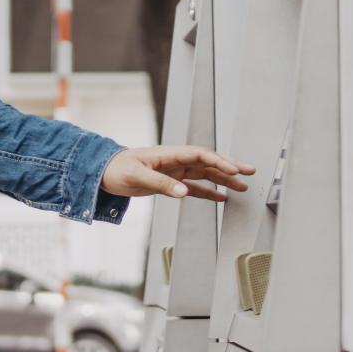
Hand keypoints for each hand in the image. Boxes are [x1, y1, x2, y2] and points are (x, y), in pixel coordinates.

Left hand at [101, 146, 255, 201]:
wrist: (102, 174)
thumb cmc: (117, 170)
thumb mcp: (137, 177)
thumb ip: (162, 185)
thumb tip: (185, 193)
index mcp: (168, 154)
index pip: (200, 154)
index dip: (218, 160)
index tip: (234, 170)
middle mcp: (175, 161)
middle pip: (208, 160)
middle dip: (230, 165)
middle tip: (250, 171)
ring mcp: (174, 171)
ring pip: (205, 173)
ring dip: (224, 179)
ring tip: (243, 187)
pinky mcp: (170, 182)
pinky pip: (195, 186)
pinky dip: (209, 192)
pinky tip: (222, 198)